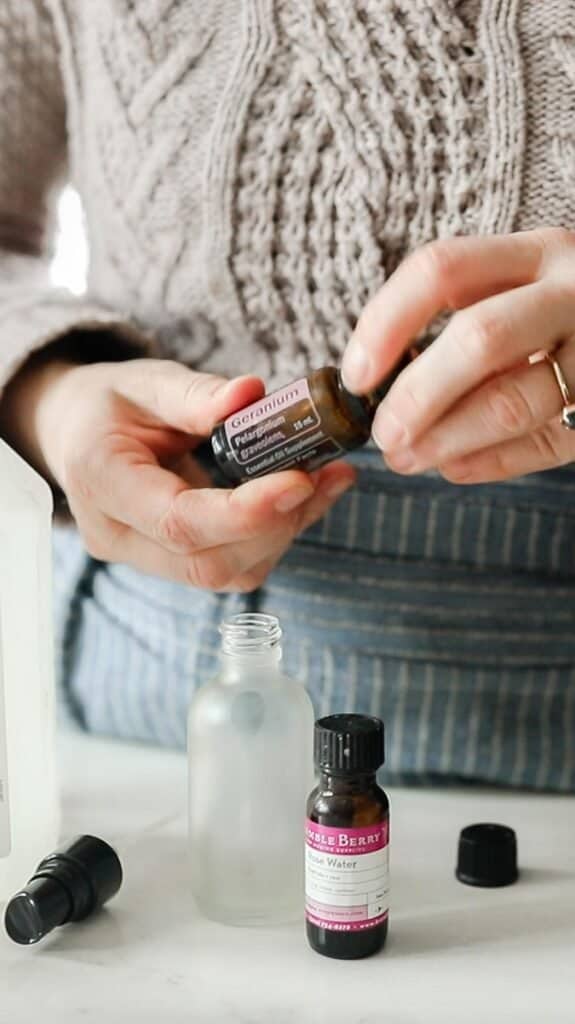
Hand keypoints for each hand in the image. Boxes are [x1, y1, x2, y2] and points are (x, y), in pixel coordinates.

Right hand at [6, 357, 354, 588]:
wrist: (78, 433)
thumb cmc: (110, 404)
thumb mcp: (145, 383)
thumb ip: (196, 393)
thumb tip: (253, 394)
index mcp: (101, 484)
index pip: (179, 522)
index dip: (245, 512)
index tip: (300, 480)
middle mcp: (117, 537)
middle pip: (207, 562)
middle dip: (276, 524)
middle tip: (326, 475)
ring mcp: (143, 560)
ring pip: (226, 572)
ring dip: (285, 532)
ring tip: (326, 481)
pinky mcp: (172, 564)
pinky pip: (232, 566)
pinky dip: (275, 536)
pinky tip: (304, 497)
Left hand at [341, 227, 574, 482]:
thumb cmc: (560, 320)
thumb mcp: (520, 293)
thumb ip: (458, 321)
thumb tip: (374, 385)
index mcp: (536, 253)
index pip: (441, 270)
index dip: (385, 323)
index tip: (354, 376)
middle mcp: (573, 292)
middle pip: (479, 338)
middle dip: (417, 395)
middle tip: (382, 435)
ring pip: (511, 402)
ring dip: (446, 440)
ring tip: (405, 459)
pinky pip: (545, 444)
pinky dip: (491, 462)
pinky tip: (456, 467)